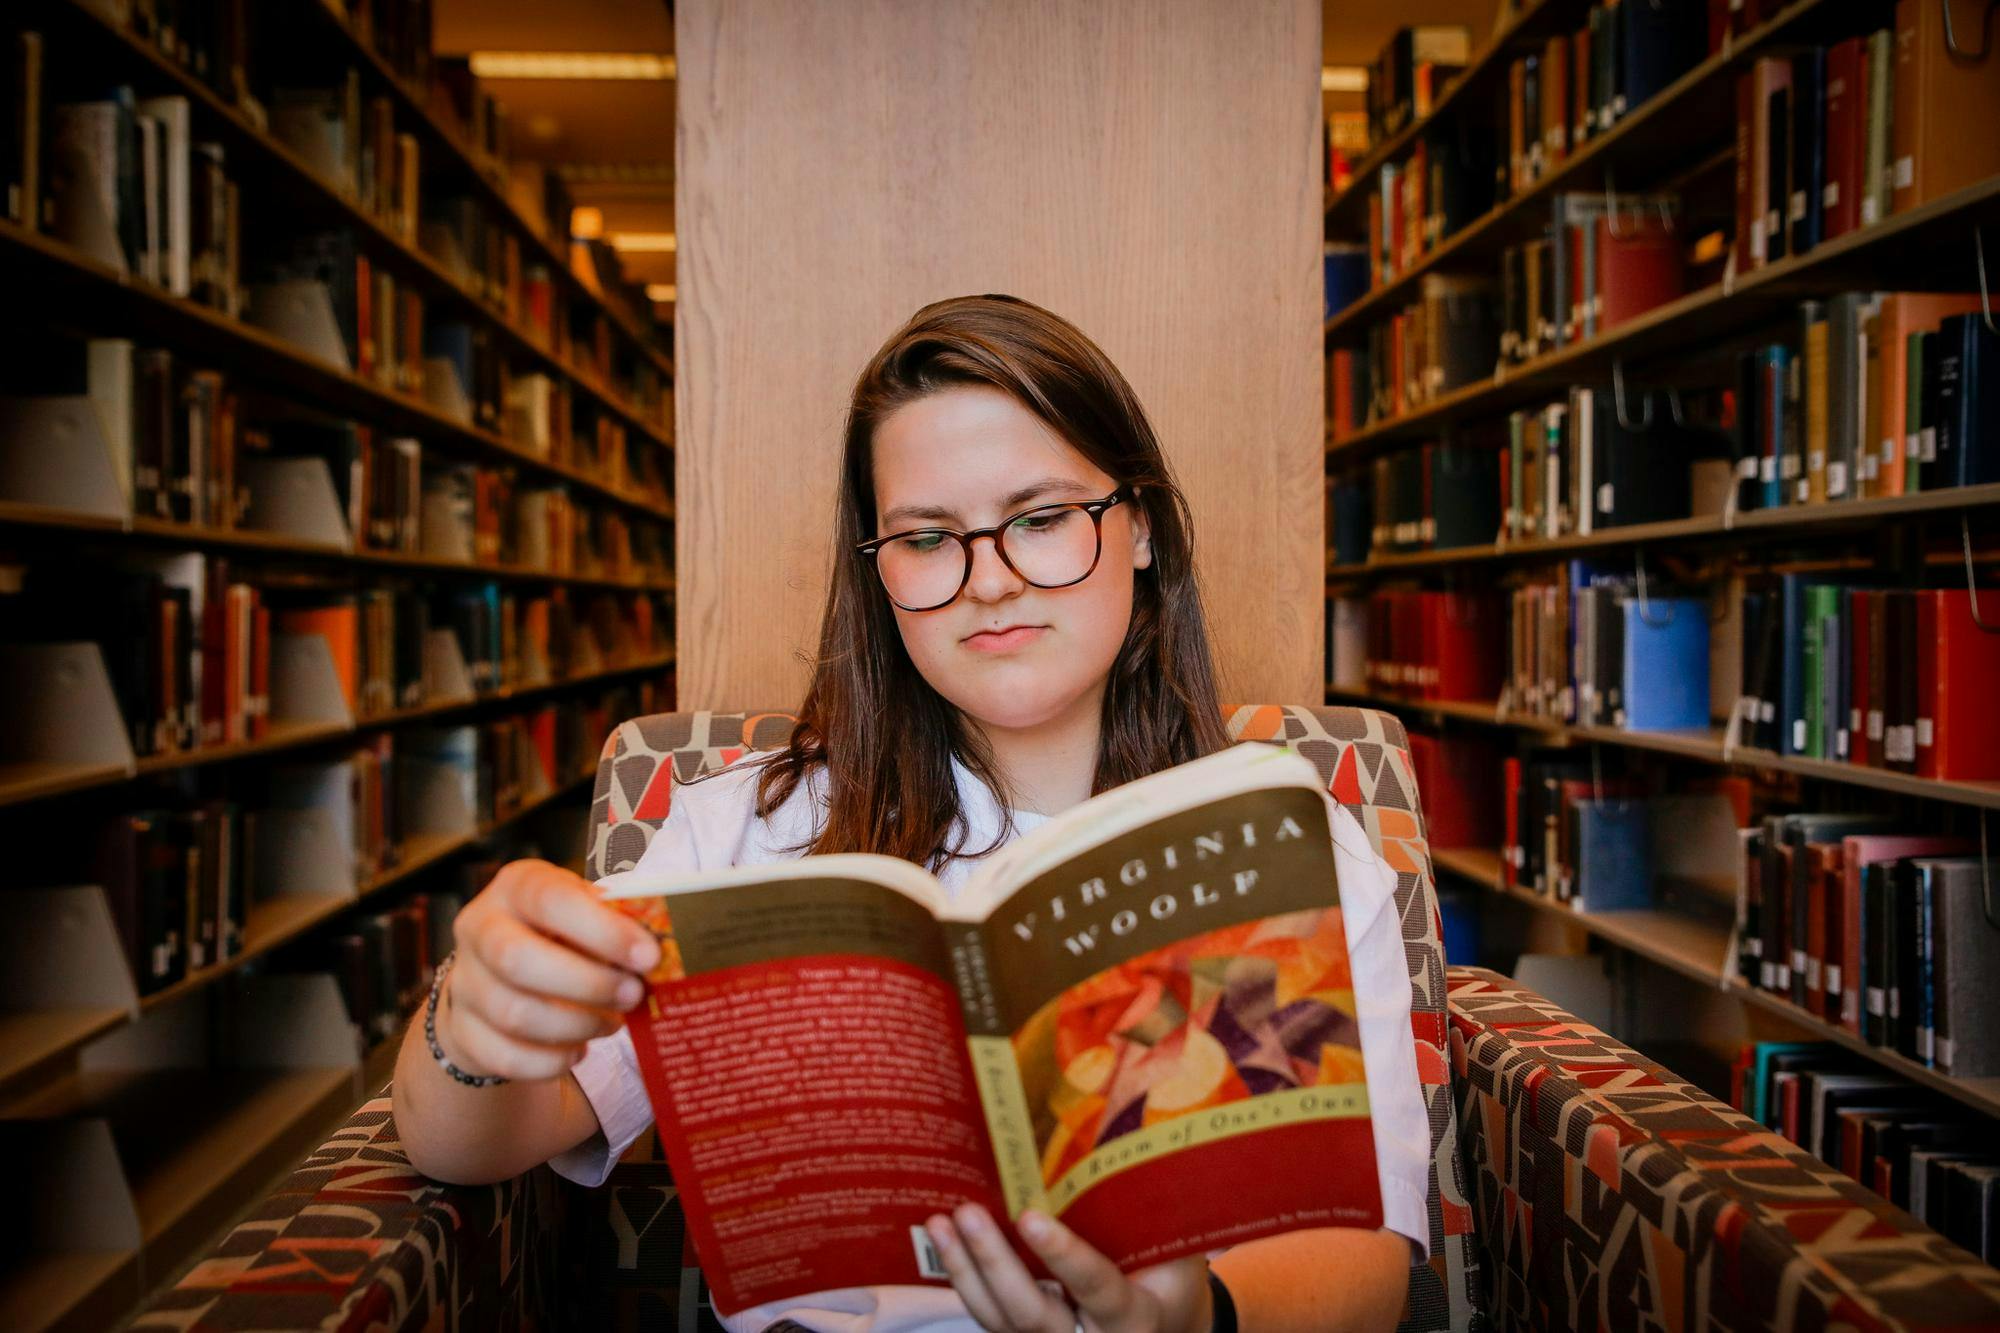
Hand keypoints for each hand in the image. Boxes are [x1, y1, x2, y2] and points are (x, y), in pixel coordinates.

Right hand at [435, 859, 661, 1080]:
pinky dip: (550, 1062)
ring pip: (514, 1013)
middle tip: (634, 995)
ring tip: (612, 1023)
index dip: (601, 929)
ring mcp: (464, 982)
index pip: (550, 899)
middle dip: (587, 984)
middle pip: (518, 959)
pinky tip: (579, 1051)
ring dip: (575, 1025)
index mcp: (516, 886)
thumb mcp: (585, 914)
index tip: (648, 955)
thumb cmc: (560, 937)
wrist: (501, 977)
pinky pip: (504, 1056)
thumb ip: (614, 924)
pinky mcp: (462, 1032)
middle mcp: (479, 928)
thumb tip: (658, 949)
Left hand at [924, 1204, 1212, 1332]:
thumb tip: (1114, 1154)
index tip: (1030, 1218)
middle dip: (994, 1263)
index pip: (1095, 1287)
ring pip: (998, 1319)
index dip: (1063, 1256)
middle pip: (1030, 1314)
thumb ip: (1144, 1221)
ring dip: (965, 1269)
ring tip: (941, 1222)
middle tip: (969, 1212)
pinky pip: (988, 1314)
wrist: (1161, 1324)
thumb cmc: (1169, 1277)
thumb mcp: (1173, 1252)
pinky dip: (962, 1277)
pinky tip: (943, 1240)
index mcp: (1133, 1318)